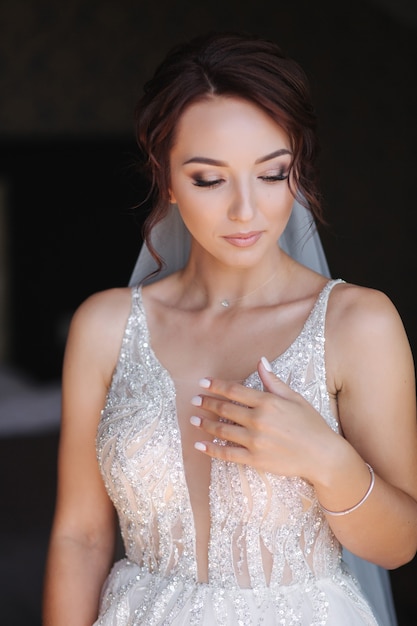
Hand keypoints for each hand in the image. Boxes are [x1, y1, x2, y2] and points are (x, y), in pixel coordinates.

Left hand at [190, 356, 337, 479]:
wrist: (322, 455)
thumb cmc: (311, 424)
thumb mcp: (294, 398)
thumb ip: (273, 381)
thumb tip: (261, 361)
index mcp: (267, 402)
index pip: (234, 391)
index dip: (216, 386)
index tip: (203, 383)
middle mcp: (258, 420)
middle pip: (225, 409)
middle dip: (207, 403)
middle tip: (195, 400)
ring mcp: (255, 441)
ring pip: (222, 430)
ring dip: (205, 424)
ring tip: (193, 420)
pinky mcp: (255, 459)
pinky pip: (227, 454)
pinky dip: (211, 449)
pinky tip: (200, 445)